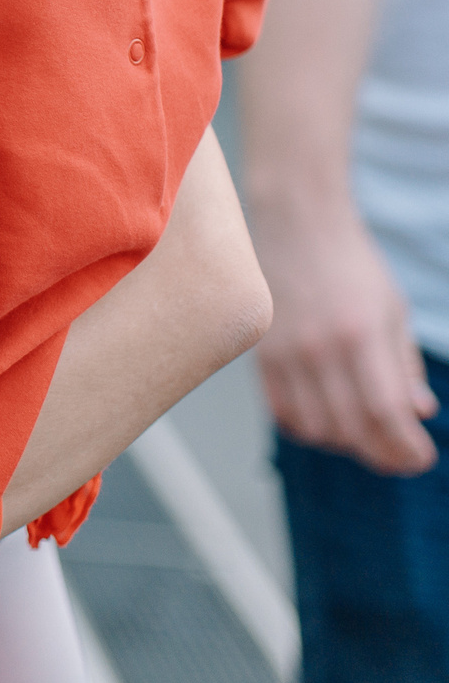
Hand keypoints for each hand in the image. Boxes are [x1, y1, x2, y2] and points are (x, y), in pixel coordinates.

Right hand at [255, 197, 439, 474]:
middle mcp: (319, 348)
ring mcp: (285, 352)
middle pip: (351, 428)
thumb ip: (404, 364)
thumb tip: (419, 412)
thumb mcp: (392, 309)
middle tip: (400, 456)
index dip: (405, 446)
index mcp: (360, 334)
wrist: (296, 224)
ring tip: (365, 436)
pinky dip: (306, 427)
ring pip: (315, 427)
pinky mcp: (261, 353)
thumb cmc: (350, 263)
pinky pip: (281, 411)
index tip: (422, 458)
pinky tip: (326, 420)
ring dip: (345, 442)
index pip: (386, 412)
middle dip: (382, 453)